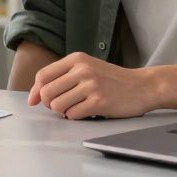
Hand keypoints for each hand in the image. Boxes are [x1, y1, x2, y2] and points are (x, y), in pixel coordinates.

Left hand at [28, 52, 154, 118]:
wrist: (142, 86)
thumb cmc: (112, 79)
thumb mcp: (88, 67)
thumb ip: (63, 76)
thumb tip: (35, 95)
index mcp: (76, 59)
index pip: (43, 76)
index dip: (35, 91)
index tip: (34, 101)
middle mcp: (82, 70)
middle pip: (46, 92)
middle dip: (49, 104)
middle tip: (60, 106)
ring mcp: (91, 86)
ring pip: (57, 105)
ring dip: (62, 111)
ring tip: (75, 107)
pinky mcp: (99, 102)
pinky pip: (72, 115)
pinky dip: (75, 117)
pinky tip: (86, 111)